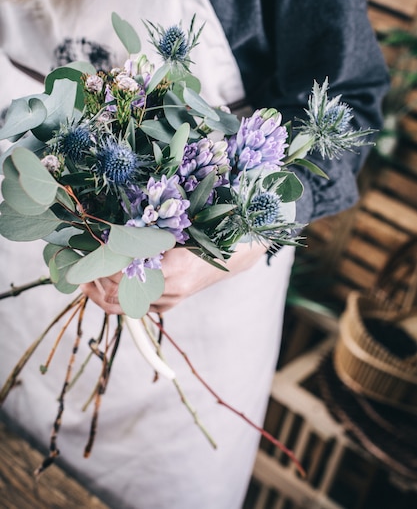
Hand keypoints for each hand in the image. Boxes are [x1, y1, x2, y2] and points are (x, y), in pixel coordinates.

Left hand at [80, 242, 266, 313]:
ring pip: (123, 306)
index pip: (124, 276)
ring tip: (83, 279)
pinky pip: (134, 306)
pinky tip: (102, 284)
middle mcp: (170, 291)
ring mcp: (168, 302)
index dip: (102, 267)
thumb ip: (145, 239)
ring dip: (100, 293)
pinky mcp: (167, 306)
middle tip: (76, 269)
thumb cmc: (205, 236)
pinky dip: (115, 297)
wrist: (231, 258)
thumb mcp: (174, 232)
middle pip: (120, 297)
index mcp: (172, 269)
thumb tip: (109, 241)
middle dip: (94, 284)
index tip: (87, 253)